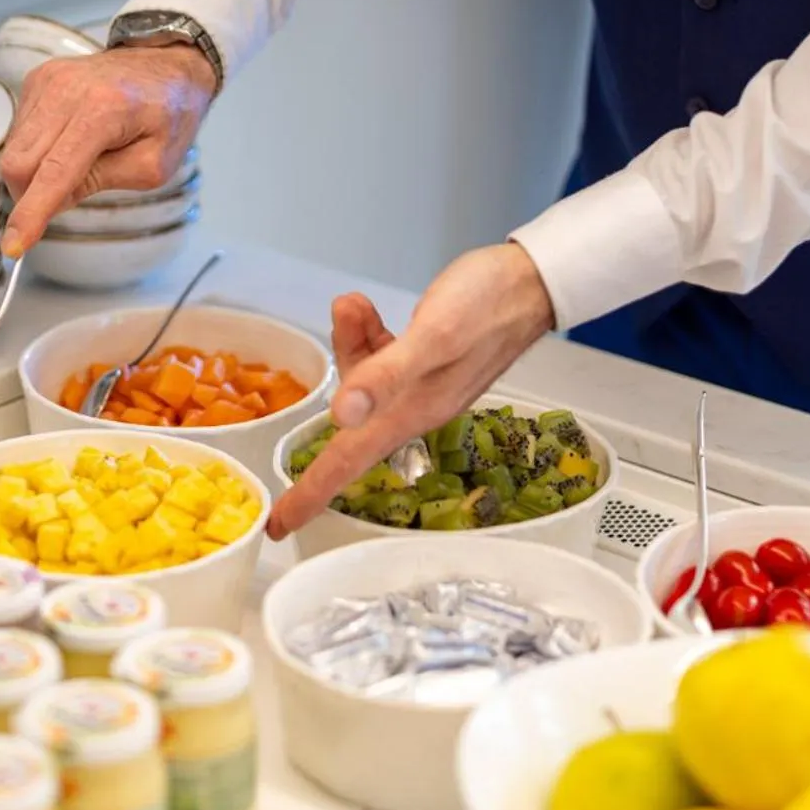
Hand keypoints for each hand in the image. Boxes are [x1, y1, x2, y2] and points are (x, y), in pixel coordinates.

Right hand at [0, 43, 214, 256]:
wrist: (166, 63)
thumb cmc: (169, 114)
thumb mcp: (151, 165)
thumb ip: (100, 183)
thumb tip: (51, 199)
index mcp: (103, 110)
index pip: (54, 172)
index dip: (31, 214)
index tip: (14, 246)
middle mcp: (67, 90)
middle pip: (19, 164)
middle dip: (31, 196)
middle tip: (70, 194)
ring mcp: (48, 80)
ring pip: (14, 150)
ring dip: (35, 172)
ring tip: (79, 160)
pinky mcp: (38, 79)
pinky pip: (20, 131)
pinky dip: (37, 150)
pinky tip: (67, 142)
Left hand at [267, 244, 557, 538]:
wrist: (530, 283)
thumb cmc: (488, 306)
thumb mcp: (435, 336)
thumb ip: (387, 375)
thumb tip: (343, 414)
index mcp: (412, 413)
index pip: (349, 464)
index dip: (311, 496)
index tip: (279, 525)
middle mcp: (413, 409)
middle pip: (348, 418)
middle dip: (336, 387)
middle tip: (346, 324)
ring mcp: (418, 388)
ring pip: (360, 381)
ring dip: (351, 342)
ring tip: (359, 304)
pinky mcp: (422, 364)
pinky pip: (378, 360)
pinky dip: (366, 334)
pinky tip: (366, 308)